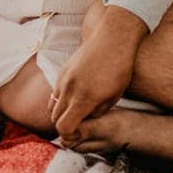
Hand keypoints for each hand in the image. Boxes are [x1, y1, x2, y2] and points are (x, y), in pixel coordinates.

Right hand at [51, 5, 146, 139]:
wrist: (113, 38)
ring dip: (61, 112)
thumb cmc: (119, 67)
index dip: (70, 135)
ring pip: (53, 104)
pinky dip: (61, 98)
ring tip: (77, 112)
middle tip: (78, 126)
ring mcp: (63, 78)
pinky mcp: (63, 70)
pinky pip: (56, 91)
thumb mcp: (114, 96)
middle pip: (55, 118)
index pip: (64, 127)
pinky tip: (76, 96)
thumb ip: (97, 112)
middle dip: (64, 125)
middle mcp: (69, 89)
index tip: (79, 134)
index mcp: (83, 99)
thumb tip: (85, 121)